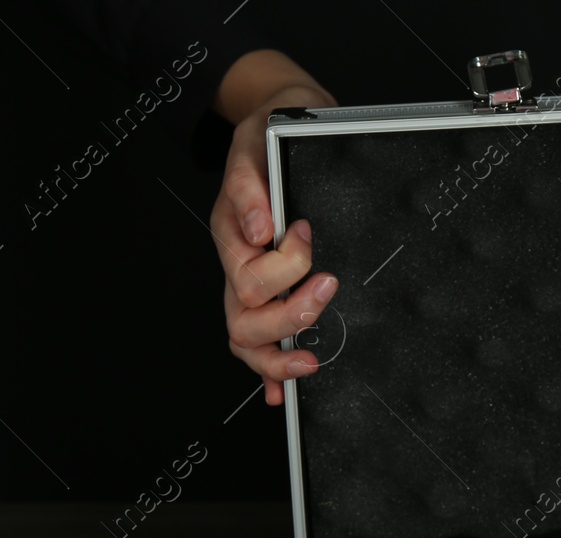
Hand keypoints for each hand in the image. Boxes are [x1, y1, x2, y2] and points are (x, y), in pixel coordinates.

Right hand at [210, 53, 337, 405]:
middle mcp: (239, 265)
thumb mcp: (257, 142)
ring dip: (278, 356)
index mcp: (233, 234)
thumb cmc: (269, 135)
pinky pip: (260, 344)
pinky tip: (284, 392)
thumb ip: (251, 184)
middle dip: (289, 315)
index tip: (307, 235)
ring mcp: (252, 284)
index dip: (283, 267)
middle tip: (327, 287)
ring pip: (248, 341)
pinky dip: (270, 374)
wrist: (280, 121)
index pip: (250, 276)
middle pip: (246, 319)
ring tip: (313, 358)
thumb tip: (259, 230)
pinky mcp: (271, 292)